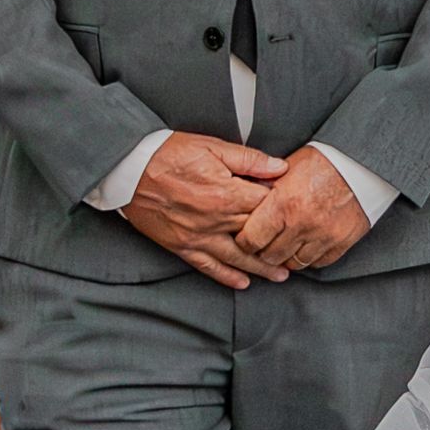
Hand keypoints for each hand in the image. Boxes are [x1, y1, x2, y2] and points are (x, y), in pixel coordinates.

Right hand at [120, 132, 291, 288]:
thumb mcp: (213, 146)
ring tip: (281, 275)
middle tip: (298, 249)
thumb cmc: (170, 153)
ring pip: (237, 258)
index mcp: (226, 193)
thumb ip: (249, 159)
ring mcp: (198, 236)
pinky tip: (243, 283)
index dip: (283, 208)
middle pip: (256, 235)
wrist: (130, 168)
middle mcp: (215, 220)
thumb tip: (280, 167)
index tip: (295, 210)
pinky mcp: (182, 246)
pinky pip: (208, 267)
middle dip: (279, 243)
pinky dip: (226, 277)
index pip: (266, 206)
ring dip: (261, 268)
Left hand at [235, 146, 371, 271]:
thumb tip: (243, 202)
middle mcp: (302, 223)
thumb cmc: (324, 161)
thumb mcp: (287, 167)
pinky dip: (310, 257)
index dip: (245, 241)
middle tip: (265, 242)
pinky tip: (306, 244)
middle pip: (270, 256)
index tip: (246, 238)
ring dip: (287, 255)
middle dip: (264, 250)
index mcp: (284, 204)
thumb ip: (264, 188)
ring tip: (286, 243)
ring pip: (294, 264)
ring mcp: (323, 236)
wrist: (361, 162)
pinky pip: (318, 263)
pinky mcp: (341, 242)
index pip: (251, 240)